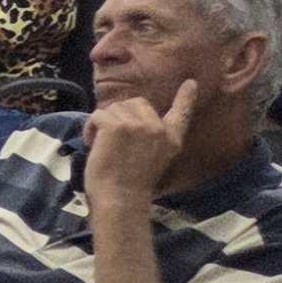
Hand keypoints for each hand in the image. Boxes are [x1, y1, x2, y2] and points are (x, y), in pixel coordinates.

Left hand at [84, 78, 197, 198]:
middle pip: (135, 103)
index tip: (191, 83)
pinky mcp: (117, 125)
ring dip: (102, 123)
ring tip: (102, 145)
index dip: (185, 98)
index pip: (181, 114)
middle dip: (120, 115)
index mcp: (171, 139)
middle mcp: (159, 129)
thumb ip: (148, 138)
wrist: (121, 199)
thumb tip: (128, 118)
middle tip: (112, 139)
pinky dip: (90, 128)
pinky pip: (98, 115)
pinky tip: (93, 144)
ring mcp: (139, 125)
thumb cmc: (131, 185)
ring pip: (113, 108)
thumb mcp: (151, 158)